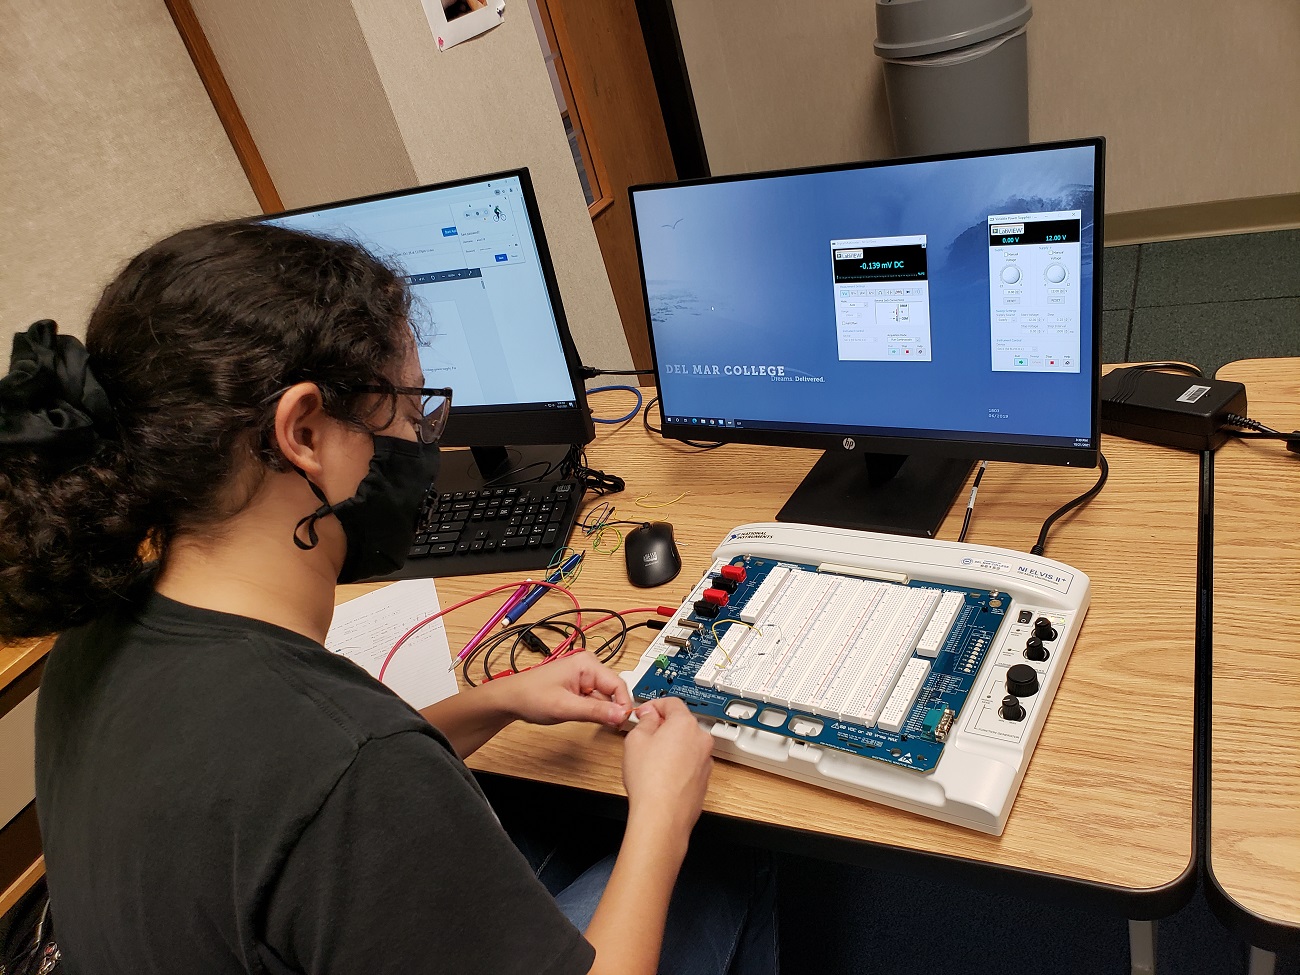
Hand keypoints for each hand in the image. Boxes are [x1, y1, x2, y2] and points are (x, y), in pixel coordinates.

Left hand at [499, 651, 632, 728]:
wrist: (511, 699)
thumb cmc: (531, 696)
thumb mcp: (565, 707)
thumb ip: (595, 711)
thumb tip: (620, 715)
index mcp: (587, 664)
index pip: (618, 685)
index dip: (624, 705)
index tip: (624, 723)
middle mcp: (588, 667)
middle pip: (614, 691)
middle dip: (612, 710)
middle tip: (608, 727)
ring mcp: (584, 676)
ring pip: (605, 698)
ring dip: (601, 711)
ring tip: (586, 718)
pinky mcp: (580, 686)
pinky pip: (596, 700)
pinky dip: (593, 711)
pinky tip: (582, 715)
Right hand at [621, 697, 713, 838]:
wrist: (662, 816)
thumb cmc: (650, 781)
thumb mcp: (636, 740)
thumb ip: (644, 721)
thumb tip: (649, 715)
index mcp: (685, 724)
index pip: (672, 702)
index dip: (654, 705)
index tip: (644, 712)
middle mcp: (701, 740)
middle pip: (682, 723)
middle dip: (663, 726)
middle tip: (644, 735)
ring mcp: (705, 761)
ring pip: (687, 744)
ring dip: (672, 746)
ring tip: (651, 759)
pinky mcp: (704, 779)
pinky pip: (690, 763)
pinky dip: (678, 763)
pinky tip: (661, 775)